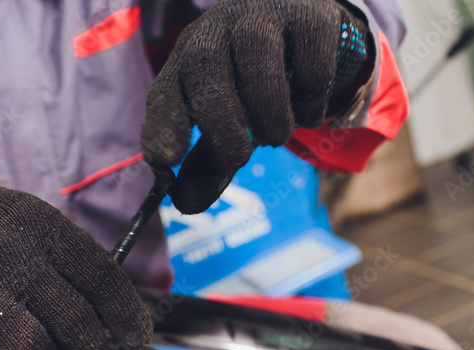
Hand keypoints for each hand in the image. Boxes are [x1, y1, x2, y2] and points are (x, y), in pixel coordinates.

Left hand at [141, 0, 370, 213]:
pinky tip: (309, 110)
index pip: (164, 91)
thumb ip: (208, 164)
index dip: (162, 126)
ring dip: (272, 115)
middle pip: (204, 68)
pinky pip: (310, 62)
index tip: (168, 161)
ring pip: (258, 62)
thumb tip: (186, 206)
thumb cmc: (255, 85)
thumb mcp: (227, 123)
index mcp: (187, 61)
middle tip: (240, 158)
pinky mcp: (309, 14)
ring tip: (278, 133)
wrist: (307, 32)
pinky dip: (311, 100)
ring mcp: (262, 17)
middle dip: (223, 126)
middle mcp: (217, 30)